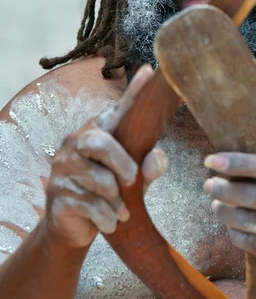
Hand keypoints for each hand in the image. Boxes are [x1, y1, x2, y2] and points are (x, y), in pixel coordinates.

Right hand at [44, 65, 167, 248]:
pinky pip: (91, 205)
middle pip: (100, 142)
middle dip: (123, 163)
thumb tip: (154, 161)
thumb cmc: (109, 192)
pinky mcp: (57, 194)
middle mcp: (75, 142)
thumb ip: (150, 166)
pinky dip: (108, 218)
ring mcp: (62, 168)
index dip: (134, 92)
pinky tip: (109, 223)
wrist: (74, 226)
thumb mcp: (135, 179)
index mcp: (98, 131)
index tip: (150, 72)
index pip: (117, 110)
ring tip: (120, 209)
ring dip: (117, 201)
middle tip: (132, 180)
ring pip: (99, 181)